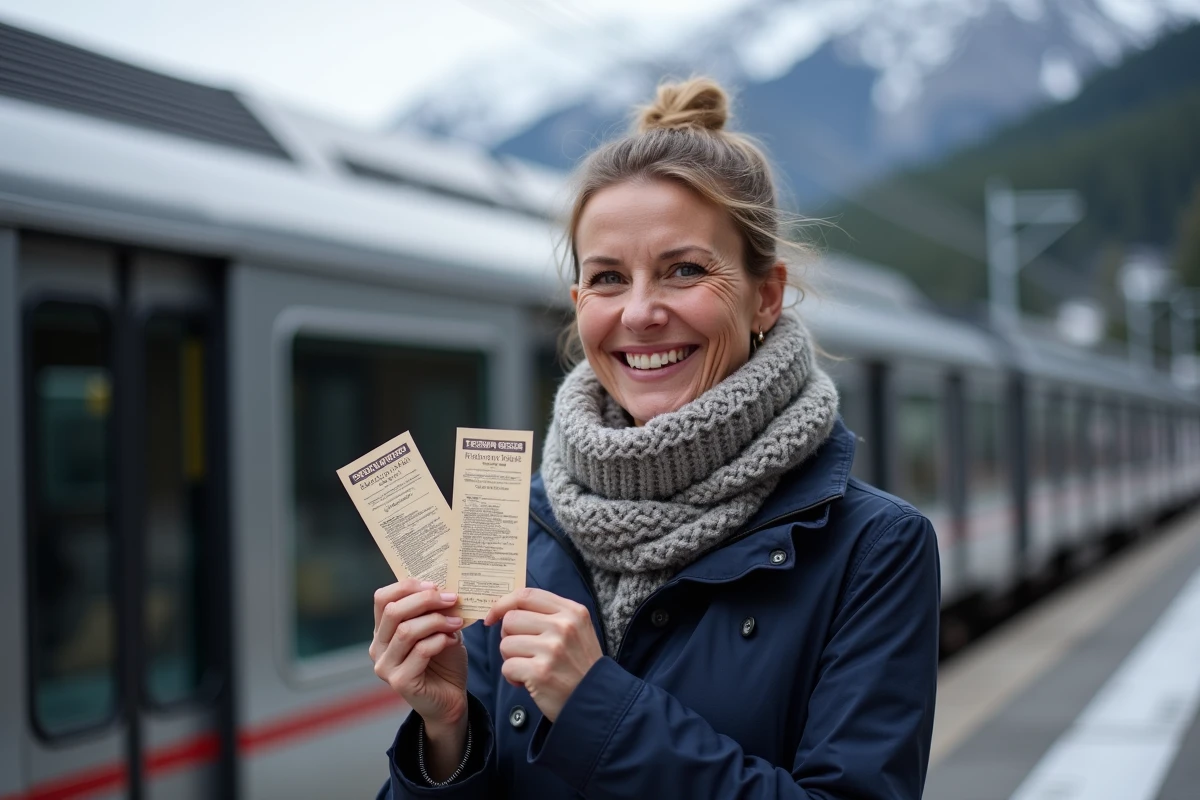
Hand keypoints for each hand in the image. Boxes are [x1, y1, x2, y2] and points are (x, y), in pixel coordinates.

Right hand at [370, 579, 467, 733]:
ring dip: (436, 621)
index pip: (382, 598)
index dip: (407, 586)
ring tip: (457, 622)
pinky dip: (439, 640)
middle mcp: (377, 648)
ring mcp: (385, 666)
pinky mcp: (400, 681)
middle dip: (425, 600)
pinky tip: (452, 640)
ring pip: (406, 631)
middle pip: (393, 611)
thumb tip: (444, 585)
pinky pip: (420, 651)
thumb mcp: (439, 628)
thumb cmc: (443, 661)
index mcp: (383, 631)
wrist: (450, 699)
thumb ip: (435, 610)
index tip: (434, 584)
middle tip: (451, 598)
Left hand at [485, 588, 602, 722]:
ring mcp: (552, 649)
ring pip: (506, 644)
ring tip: (531, 668)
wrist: (598, 701)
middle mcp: (563, 626)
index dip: (503, 604)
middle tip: (524, 653)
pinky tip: (529, 682)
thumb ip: (549, 616)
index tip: (493, 617)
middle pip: (511, 619)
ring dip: (511, 659)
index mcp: (572, 611)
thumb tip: (507, 610)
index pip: (526, 595)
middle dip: (509, 637)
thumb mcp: (577, 630)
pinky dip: (512, 677)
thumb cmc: (581, 666)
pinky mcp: (540, 672)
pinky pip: (507, 667)